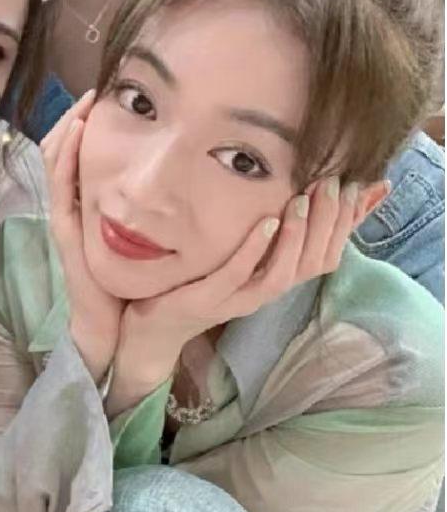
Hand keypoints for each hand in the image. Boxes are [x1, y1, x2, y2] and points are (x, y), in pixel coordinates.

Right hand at [41, 91, 125, 382]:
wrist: (110, 320)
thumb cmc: (128, 279)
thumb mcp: (138, 233)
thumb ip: (146, 206)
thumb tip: (174, 175)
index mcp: (85, 204)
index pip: (75, 152)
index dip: (85, 122)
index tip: (106, 97)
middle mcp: (70, 205)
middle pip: (59, 148)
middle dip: (73, 116)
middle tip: (94, 90)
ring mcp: (64, 215)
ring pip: (55, 159)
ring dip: (67, 126)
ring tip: (85, 102)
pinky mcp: (65, 228)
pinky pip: (61, 183)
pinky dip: (66, 154)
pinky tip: (78, 131)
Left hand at [119, 177, 364, 379]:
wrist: (153, 328)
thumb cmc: (201, 283)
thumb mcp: (243, 256)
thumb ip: (271, 231)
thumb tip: (302, 197)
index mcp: (277, 280)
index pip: (328, 253)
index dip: (347, 223)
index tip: (359, 185)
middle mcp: (265, 293)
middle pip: (313, 262)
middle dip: (328, 223)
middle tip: (333, 183)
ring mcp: (238, 299)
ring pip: (282, 274)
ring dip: (296, 237)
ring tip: (302, 201)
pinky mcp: (208, 299)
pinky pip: (237, 274)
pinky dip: (254, 250)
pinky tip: (265, 223)